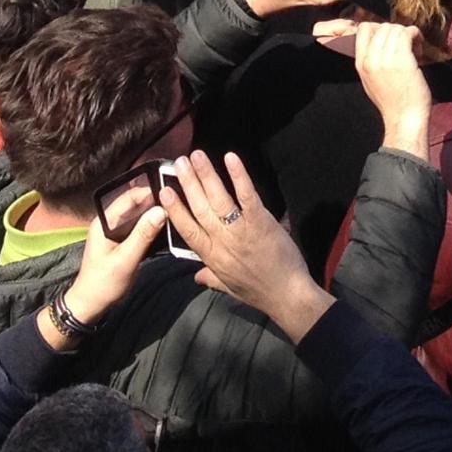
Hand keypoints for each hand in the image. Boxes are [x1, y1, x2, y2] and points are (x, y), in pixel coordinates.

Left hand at [40, 198, 165, 352]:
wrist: (91, 304)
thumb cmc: (104, 283)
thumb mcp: (125, 259)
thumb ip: (142, 235)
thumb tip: (161, 211)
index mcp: (105, 222)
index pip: (129, 197)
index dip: (150, 192)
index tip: (171, 194)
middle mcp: (110, 222)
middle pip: (135, 204)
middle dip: (155, 202)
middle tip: (178, 203)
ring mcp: (116, 231)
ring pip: (139, 215)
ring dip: (154, 214)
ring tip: (176, 213)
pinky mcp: (123, 241)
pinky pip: (139, 227)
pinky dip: (151, 226)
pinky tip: (166, 228)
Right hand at [161, 151, 328, 340]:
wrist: (287, 296)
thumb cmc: (259, 292)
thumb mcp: (229, 287)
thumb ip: (211, 277)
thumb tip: (197, 276)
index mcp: (212, 257)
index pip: (187, 230)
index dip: (174, 210)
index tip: (164, 192)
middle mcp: (221, 241)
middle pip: (199, 208)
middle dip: (187, 184)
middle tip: (178, 163)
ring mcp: (240, 230)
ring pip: (218, 199)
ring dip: (206, 175)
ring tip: (196, 156)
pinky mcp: (260, 222)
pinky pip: (247, 195)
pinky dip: (238, 176)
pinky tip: (230, 158)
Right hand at [346, 19, 431, 159]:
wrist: (404, 119)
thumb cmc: (392, 102)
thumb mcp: (370, 80)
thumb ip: (371, 60)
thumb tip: (379, 39)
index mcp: (361, 64)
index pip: (363, 29)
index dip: (380, 28)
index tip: (391, 38)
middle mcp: (371, 59)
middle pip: (383, 26)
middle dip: (397, 32)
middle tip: (406, 48)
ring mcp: (386, 59)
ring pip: (397, 28)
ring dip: (408, 35)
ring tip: (414, 51)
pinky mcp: (403, 60)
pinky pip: (408, 33)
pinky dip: (416, 36)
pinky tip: (419, 50)